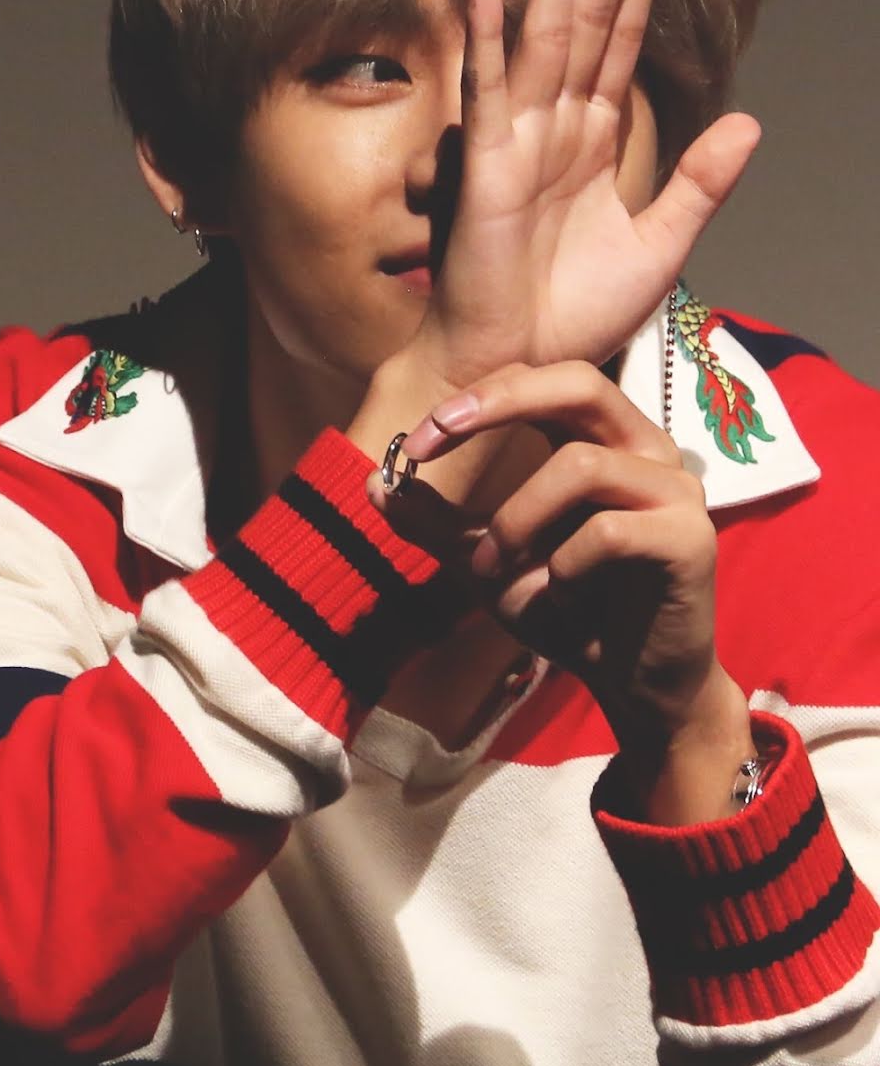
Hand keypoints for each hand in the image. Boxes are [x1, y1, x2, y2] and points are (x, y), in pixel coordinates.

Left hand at [380, 361, 752, 820]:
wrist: (631, 684)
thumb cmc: (567, 612)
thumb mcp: (488, 564)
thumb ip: (439, 524)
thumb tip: (375, 483)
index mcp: (601, 439)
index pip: (541, 380)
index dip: (477, 397)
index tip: (415, 445)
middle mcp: (645, 449)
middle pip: (579, 382)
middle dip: (498, 403)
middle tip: (436, 434)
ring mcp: (675, 490)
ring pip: (580, 465)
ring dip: (517, 520)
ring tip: (497, 571)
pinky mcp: (691, 539)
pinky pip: (609, 532)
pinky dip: (565, 568)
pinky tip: (562, 597)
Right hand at [404, 0, 760, 389]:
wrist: (520, 367)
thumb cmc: (573, 317)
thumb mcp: (658, 249)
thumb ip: (698, 186)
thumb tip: (749, 123)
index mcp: (593, 141)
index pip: (621, 44)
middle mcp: (555, 127)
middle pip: (588, 21)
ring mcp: (518, 139)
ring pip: (544, 36)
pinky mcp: (486, 165)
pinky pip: (487, 87)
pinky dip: (488, 33)